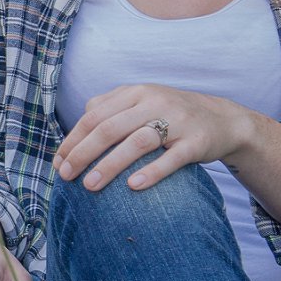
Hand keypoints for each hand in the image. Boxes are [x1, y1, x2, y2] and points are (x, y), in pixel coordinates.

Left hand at [55, 84, 249, 191]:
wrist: (222, 119)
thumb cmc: (169, 115)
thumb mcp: (139, 103)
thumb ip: (108, 111)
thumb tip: (73, 135)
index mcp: (134, 93)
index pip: (94, 115)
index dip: (73, 140)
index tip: (58, 163)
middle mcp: (154, 102)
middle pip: (109, 128)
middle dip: (83, 153)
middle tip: (66, 177)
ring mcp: (177, 121)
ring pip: (137, 142)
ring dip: (110, 165)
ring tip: (90, 186)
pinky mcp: (196, 142)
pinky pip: (172, 158)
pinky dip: (152, 172)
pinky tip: (133, 186)